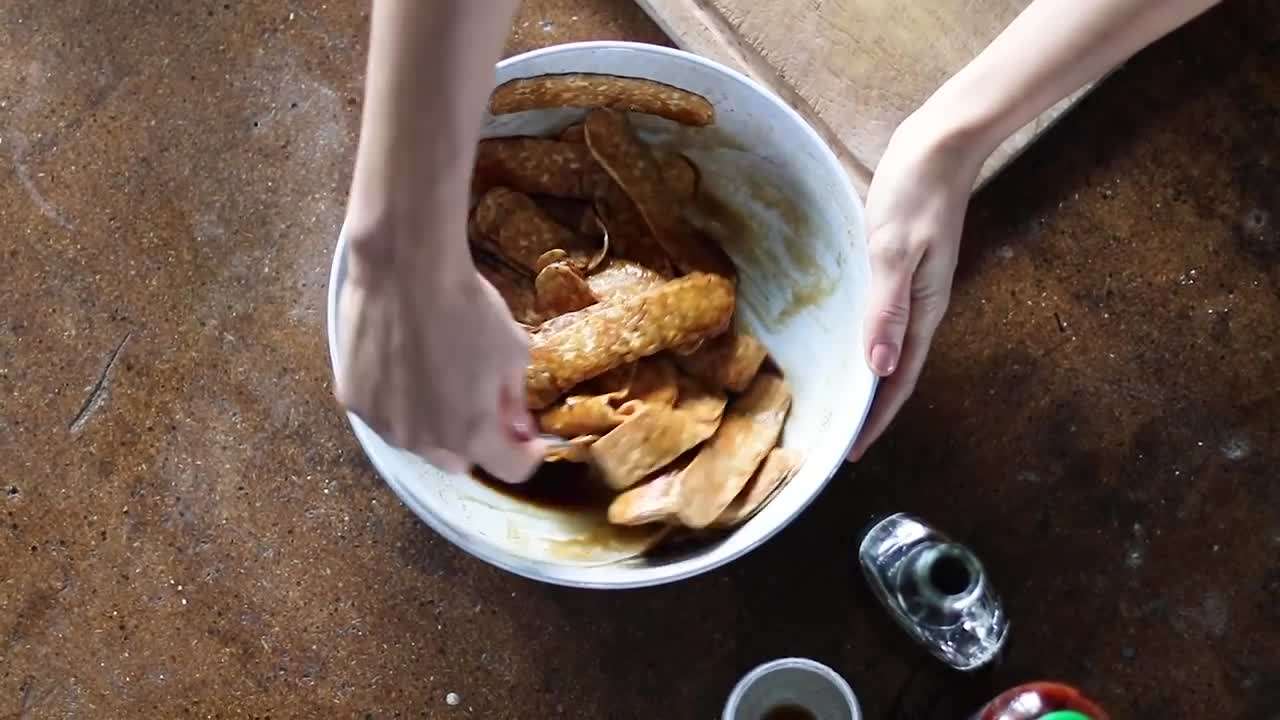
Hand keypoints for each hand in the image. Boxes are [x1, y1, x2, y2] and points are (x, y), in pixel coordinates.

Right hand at [334, 231, 542, 482]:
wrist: (405, 268)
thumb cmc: (466, 306)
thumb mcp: (513, 350)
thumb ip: (514, 399)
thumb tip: (517, 424)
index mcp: (472, 433)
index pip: (510, 469)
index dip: (526, 454)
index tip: (531, 437)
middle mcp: (424, 441)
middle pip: (460, 460)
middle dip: (477, 440)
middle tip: (484, 404)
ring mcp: (383, 424)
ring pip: (418, 441)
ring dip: (435, 424)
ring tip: (439, 379)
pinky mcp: (353, 400)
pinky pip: (384, 415)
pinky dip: (399, 403)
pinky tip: (405, 367)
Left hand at [848, 112, 983, 460]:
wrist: (942, 142)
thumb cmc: (916, 191)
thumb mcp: (893, 249)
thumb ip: (887, 308)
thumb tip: (881, 368)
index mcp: (924, 310)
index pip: (899, 380)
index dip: (876, 419)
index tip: (852, 454)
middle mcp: (924, 307)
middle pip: (896, 373)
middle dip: (871, 411)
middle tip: (837, 442)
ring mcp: (917, 289)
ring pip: (892, 349)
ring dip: (869, 382)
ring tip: (839, 407)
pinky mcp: (906, 270)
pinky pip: (888, 322)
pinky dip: (870, 345)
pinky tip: (850, 347)